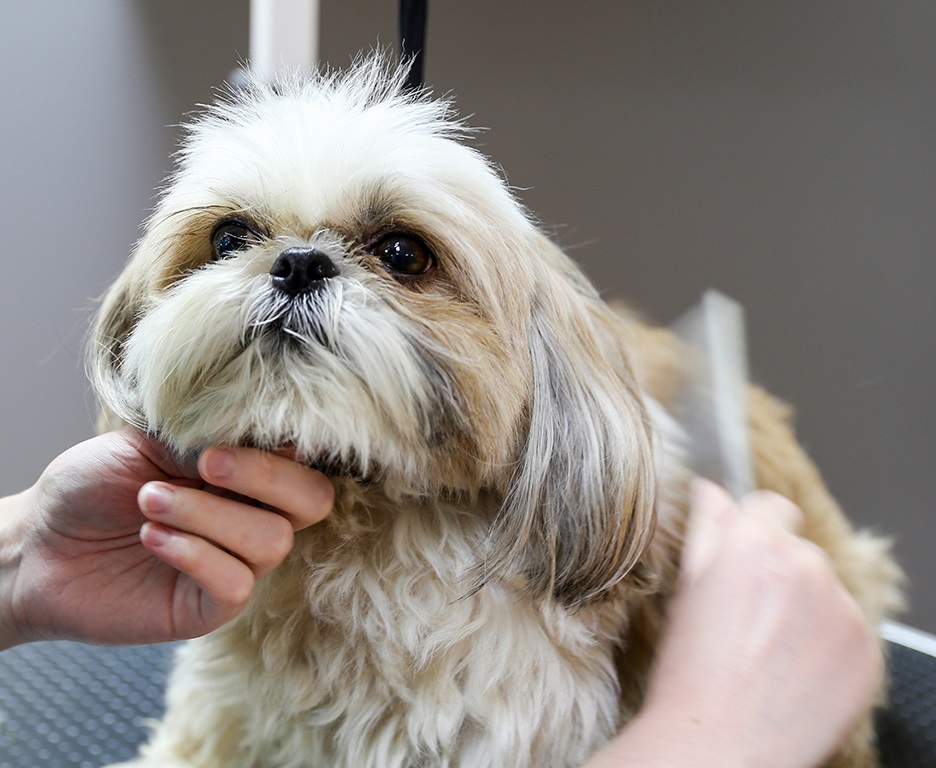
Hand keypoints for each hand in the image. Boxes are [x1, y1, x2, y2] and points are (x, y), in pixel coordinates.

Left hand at [0, 427, 332, 647]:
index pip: (301, 464)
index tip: (214, 448)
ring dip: (208, 516)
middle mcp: (251, 517)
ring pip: (272, 542)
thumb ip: (206, 441)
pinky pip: (236, 585)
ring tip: (150, 503)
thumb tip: (271, 439)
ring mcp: (235, 564)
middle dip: (266, 479)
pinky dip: (196, 555)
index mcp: (245, 476)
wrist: (36, 542)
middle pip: (313, 502)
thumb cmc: (91, 486)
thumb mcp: (146, 443)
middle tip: (205, 466)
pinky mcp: (207, 607)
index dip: (272, 454)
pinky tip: (153, 539)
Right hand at [584, 480, 880, 767]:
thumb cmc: (692, 672)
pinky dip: (828, 644)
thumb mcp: (686, 589)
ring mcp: (841, 608)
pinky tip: (794, 669)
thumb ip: (706, 528)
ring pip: (824, 589)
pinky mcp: (866, 648)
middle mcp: (805, 565)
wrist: (720, 743)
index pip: (770, 506)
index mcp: (755, 543)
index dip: (753, 530)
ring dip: (805, 607)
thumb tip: (709, 490)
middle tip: (747, 615)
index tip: (744, 558)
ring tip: (769, 649)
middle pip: (798, 549)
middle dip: (777, 572)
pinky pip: (848, 629)